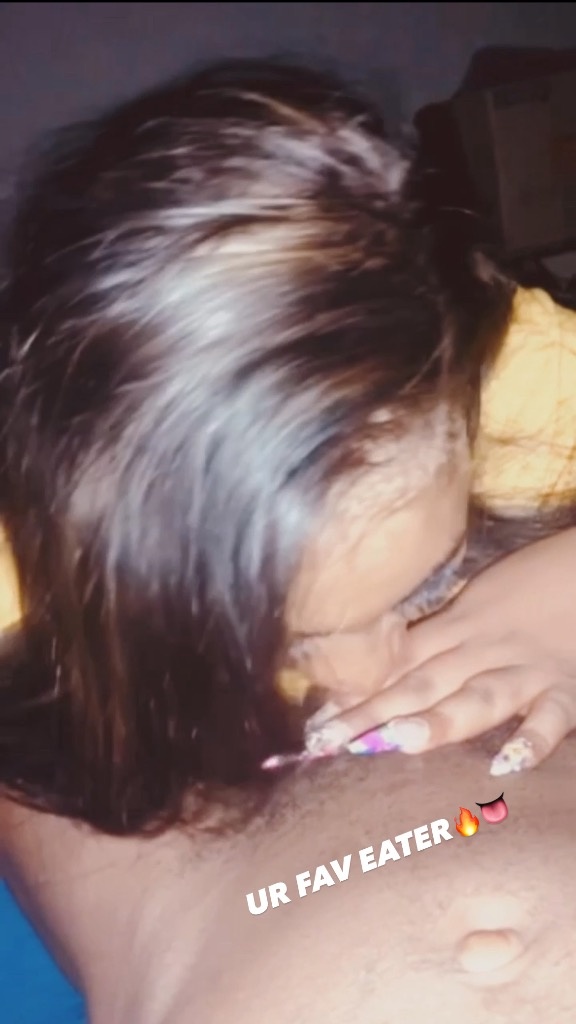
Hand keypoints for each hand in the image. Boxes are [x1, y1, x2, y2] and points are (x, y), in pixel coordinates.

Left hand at [305, 528, 575, 774]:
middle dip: (373, 714)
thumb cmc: (534, 578)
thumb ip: (439, 626)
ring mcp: (526, 670)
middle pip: (421, 684)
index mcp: (459, 625)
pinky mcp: (567, 687)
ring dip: (439, 719)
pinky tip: (505, 765)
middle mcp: (484, 649)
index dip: (355, 689)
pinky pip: (550, 718)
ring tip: (399, 740)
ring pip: (478, 699)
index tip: (314, 720)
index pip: (397, 660)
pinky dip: (532, 741)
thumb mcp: (479, 595)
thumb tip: (387, 651)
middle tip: (329, 740)